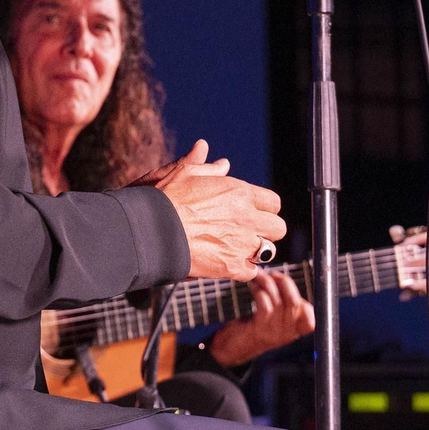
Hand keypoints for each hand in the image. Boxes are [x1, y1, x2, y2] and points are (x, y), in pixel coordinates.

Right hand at [137, 140, 285, 281]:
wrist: (150, 230)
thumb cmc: (165, 199)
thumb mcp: (184, 173)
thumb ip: (206, 166)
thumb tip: (216, 157)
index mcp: (239, 192)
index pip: (273, 202)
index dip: (264, 208)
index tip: (254, 212)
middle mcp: (246, 217)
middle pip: (278, 228)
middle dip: (266, 230)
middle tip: (250, 232)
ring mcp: (240, 243)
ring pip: (268, 251)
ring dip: (256, 251)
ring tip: (240, 249)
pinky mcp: (230, 267)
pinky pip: (251, 272)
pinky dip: (242, 270)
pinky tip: (229, 264)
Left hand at [208, 268, 314, 367]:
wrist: (233, 348)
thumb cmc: (255, 326)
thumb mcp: (275, 319)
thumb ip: (284, 306)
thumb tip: (284, 280)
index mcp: (294, 331)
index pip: (311, 321)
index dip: (306, 304)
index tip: (289, 289)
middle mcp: (287, 334)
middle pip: (295, 303)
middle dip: (285, 282)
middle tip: (274, 275)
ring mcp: (274, 333)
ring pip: (278, 301)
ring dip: (268, 283)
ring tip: (260, 276)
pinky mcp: (259, 329)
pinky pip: (264, 305)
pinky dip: (259, 292)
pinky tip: (253, 286)